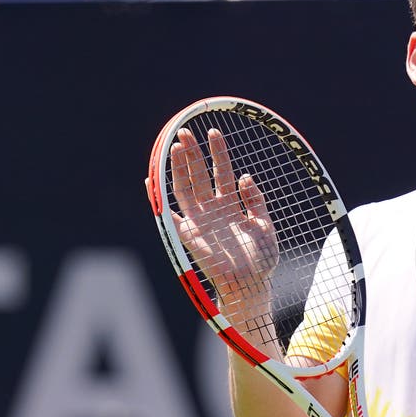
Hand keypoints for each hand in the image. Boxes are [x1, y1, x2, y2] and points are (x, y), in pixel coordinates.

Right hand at [168, 126, 279, 315]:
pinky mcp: (187, 236)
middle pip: (199, 175)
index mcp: (231, 205)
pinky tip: (151, 180)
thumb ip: (255, 201)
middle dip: (193, 153)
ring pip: (184, 188)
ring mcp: (198, 221)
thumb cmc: (261, 258)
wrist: (251, 285)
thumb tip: (245, 176)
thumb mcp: (265, 224)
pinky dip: (158, 199)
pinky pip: (168, 215)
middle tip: (186, 131)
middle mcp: (212, 210)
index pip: (222, 172)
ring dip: (178, 168)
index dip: (218, 153)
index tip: (214, 132)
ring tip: (174, 145)